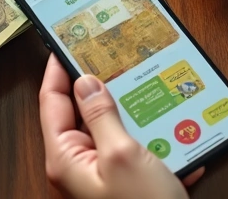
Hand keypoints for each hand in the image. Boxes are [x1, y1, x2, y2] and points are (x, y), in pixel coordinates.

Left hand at [39, 55, 202, 198]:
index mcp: (65, 158)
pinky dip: (154, 143)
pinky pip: (136, 155)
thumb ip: (101, 114)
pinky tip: (176, 137)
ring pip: (113, 132)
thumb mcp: (122, 154)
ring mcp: (101, 180)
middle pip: (82, 115)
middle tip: (113, 57)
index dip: (58, 70)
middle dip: (101, 88)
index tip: (65, 43)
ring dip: (134, 115)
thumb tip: (85, 81)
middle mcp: (78, 168)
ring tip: (150, 92)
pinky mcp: (125, 188)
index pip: (52, 103)